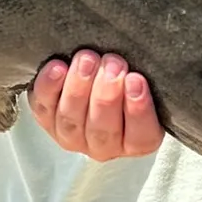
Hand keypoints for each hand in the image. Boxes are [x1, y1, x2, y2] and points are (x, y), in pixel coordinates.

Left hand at [30, 50, 163, 160]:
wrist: (94, 78)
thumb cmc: (127, 79)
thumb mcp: (145, 82)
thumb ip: (147, 78)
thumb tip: (157, 56)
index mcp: (136, 141)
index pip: (141, 136)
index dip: (138, 110)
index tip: (136, 80)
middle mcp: (104, 145)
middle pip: (103, 129)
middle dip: (107, 94)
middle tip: (113, 63)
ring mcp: (72, 136)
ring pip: (72, 119)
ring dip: (79, 87)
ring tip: (87, 59)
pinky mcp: (46, 120)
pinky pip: (43, 107)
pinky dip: (48, 87)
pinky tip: (58, 67)